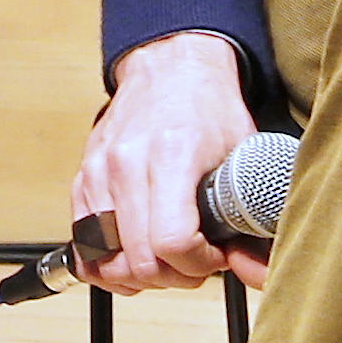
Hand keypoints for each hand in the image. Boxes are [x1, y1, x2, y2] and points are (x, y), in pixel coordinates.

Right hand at [72, 31, 265, 292]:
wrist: (169, 66)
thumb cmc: (209, 108)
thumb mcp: (245, 157)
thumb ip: (255, 222)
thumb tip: (258, 273)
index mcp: (171, 154)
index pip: (172, 241)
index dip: (200, 264)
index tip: (217, 255)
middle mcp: (126, 164)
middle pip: (138, 260)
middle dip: (175, 275)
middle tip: (198, 262)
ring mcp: (99, 171)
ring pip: (107, 259)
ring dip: (141, 273)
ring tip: (168, 259)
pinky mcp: (84, 177)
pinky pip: (83, 242)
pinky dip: (108, 262)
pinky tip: (135, 257)